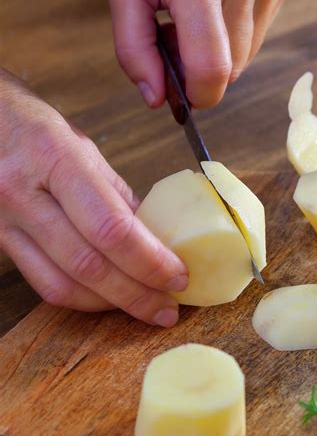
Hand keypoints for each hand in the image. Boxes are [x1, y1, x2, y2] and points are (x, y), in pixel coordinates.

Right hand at [0, 70, 187, 325]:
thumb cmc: (29, 126)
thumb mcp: (80, 146)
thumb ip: (117, 195)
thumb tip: (158, 239)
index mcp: (53, 157)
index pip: (111, 227)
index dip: (150, 261)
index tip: (179, 276)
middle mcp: (22, 193)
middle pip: (88, 265)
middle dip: (137, 294)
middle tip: (169, 309)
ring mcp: (3, 221)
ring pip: (63, 284)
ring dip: (111, 304)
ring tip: (146, 308)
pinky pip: (43, 284)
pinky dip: (82, 298)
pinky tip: (108, 298)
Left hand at [108, 0, 291, 108]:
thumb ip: (133, 49)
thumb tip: (157, 100)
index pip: (211, 68)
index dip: (198, 95)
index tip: (183, 96)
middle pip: (229, 70)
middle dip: (201, 72)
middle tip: (175, 41)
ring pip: (246, 58)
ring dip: (219, 54)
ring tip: (195, 18)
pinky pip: (258, 36)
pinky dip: (235, 34)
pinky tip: (217, 5)